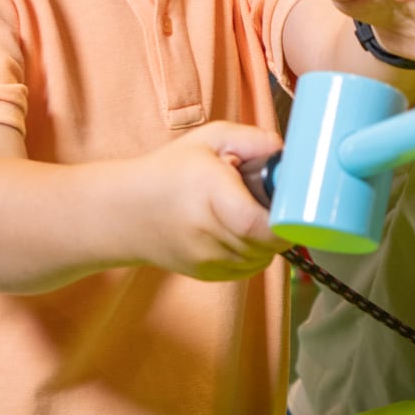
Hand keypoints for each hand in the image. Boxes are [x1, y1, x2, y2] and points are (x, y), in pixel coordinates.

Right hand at [130, 121, 281, 280]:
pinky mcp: (207, 275)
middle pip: (267, 242)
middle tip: (265, 200)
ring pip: (263, 257)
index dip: (282, 218)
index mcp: (208, 193)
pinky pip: (250, 267)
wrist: (127, 212)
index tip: (286, 202)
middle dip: (279, 223)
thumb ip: (254, 140)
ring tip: (246, 212)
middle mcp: (206, 232)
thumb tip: (287, 155)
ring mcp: (206, 259)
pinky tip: (236, 230)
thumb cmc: (171, 171)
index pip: (255, 223)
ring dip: (267, 238)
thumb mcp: (211, 139)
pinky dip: (254, 251)